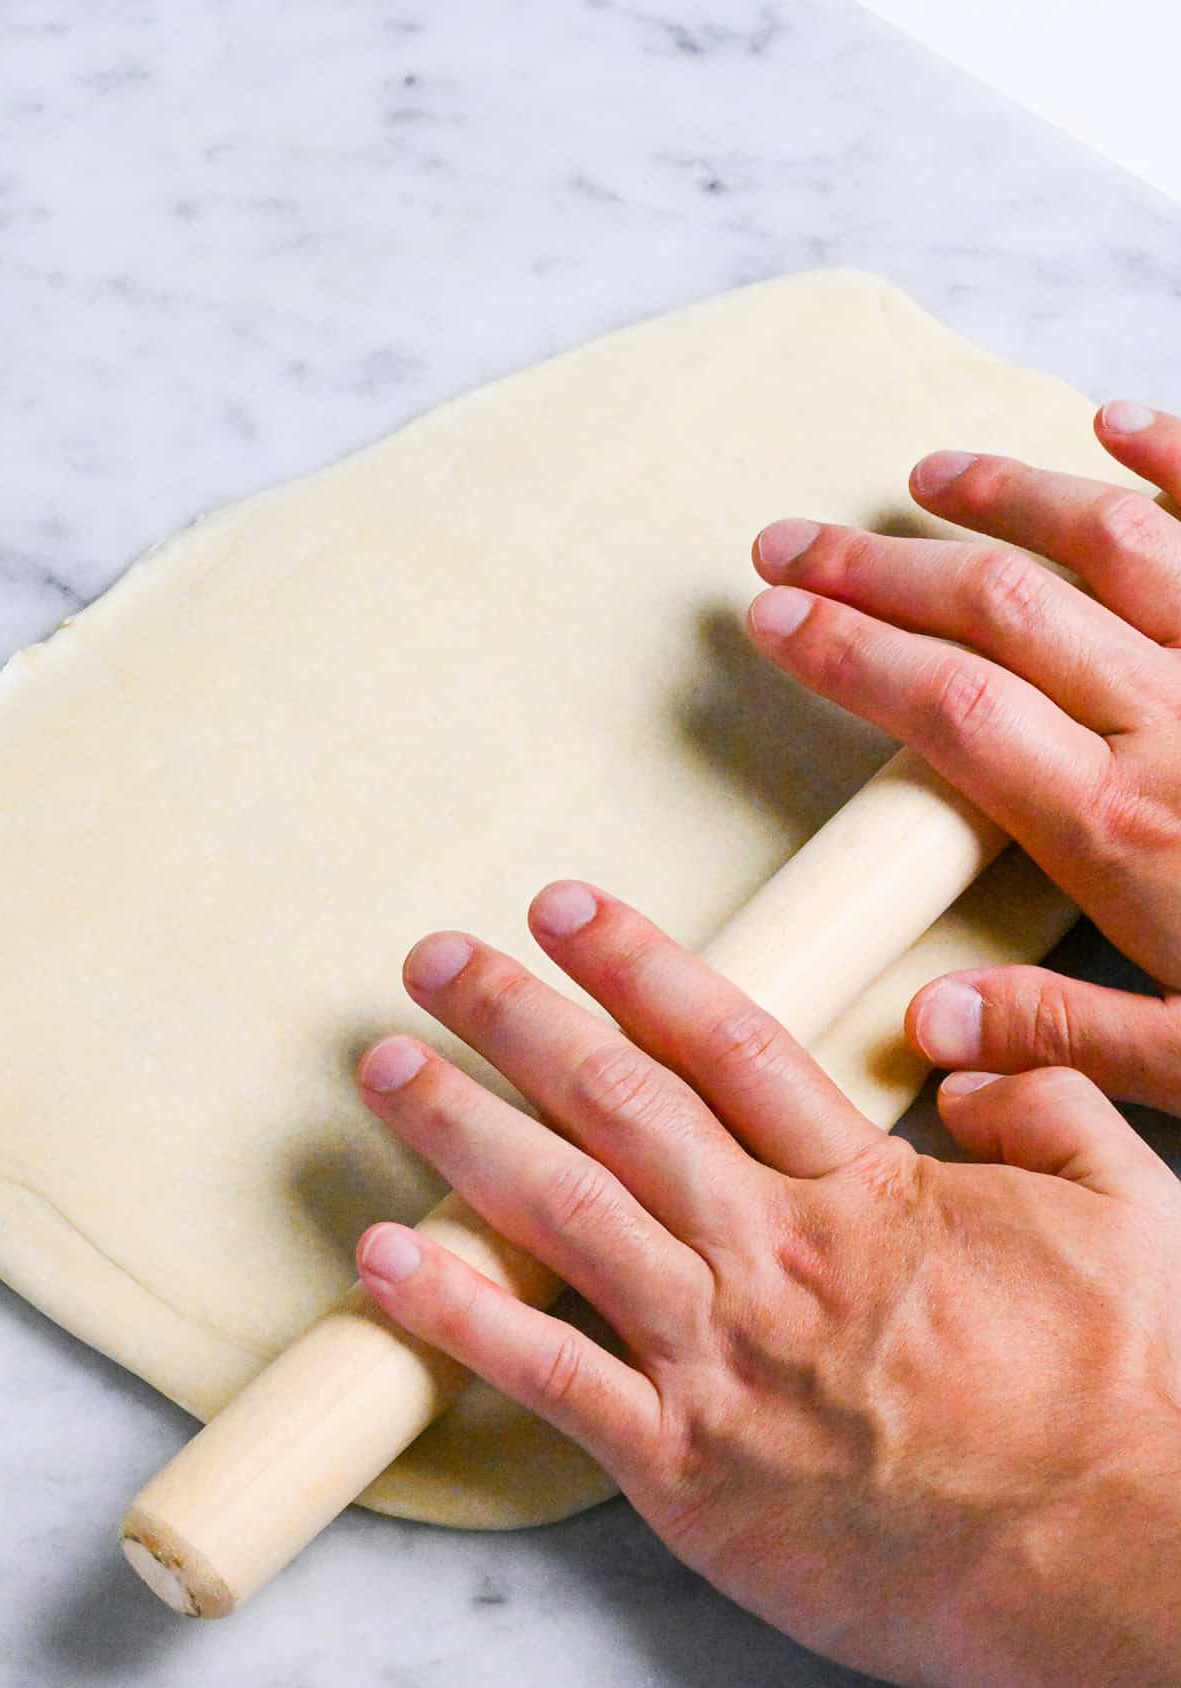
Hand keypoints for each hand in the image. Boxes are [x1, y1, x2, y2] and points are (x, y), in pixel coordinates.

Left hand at [354, 884, 1180, 1687]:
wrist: (1115, 1565)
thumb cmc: (1124, 1398)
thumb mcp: (1128, 1211)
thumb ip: (1047, 1108)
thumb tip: (968, 1059)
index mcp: (860, 1190)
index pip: (721, 1042)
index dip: (633, 964)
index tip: (561, 909)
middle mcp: (770, 1253)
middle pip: (617, 1104)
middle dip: (516, 1018)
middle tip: (435, 960)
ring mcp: (719, 1357)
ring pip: (565, 1211)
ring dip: (463, 1130)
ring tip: (388, 1067)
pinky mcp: (684, 1466)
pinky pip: (547, 1375)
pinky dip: (457, 1314)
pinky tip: (383, 1261)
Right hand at [749, 401, 1180, 1111]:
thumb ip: (1066, 1038)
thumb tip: (931, 1030)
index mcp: (1128, 831)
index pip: (953, 713)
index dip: (850, 654)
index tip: (772, 618)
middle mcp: (1176, 729)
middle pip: (1002, 613)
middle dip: (880, 571)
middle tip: (791, 543)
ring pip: (1111, 546)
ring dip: (1008, 499)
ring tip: (923, 474)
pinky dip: (1179, 462)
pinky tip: (1119, 424)